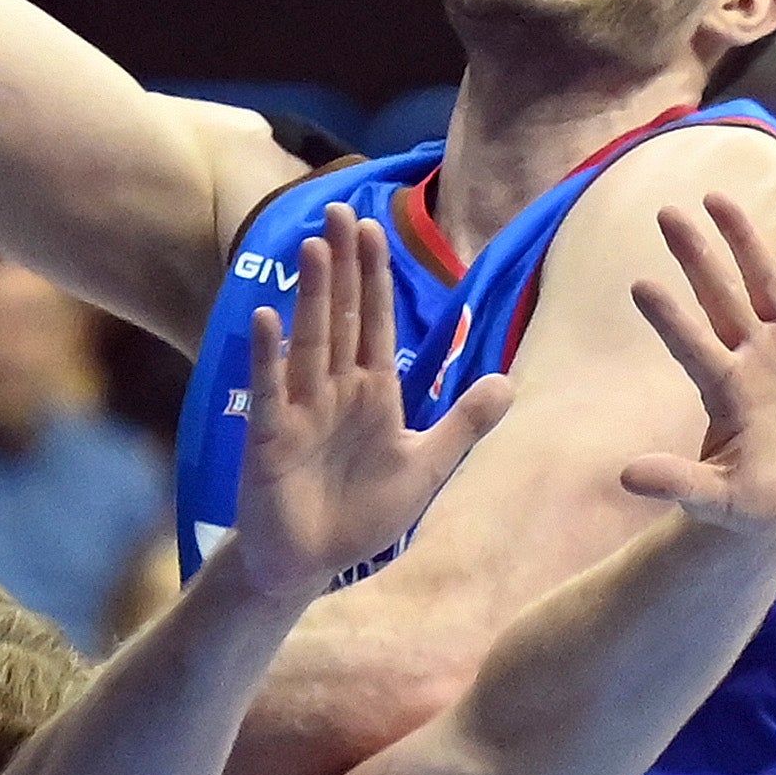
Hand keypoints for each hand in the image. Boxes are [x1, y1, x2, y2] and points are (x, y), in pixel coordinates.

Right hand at [231, 205, 511, 602]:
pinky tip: (266, 318)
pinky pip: (272, 392)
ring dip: (311, 295)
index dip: (373, 276)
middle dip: (341, 266)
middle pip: (340, 316)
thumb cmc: (362, 514)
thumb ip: (462, 422)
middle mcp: (334, 390)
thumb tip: (508, 380)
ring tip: (313, 245)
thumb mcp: (425, 466)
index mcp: (371, 391)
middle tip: (338, 210)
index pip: (374, 321)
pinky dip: (268, 357)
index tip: (374, 228)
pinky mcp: (271, 439)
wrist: (310, 565)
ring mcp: (301, 410)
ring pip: (310, 342)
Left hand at [620, 184, 775, 532]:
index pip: (692, 347)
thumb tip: (625, 477)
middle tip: (663, 212)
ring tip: (714, 196)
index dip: (670, 320)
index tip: (638, 285)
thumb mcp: (718, 499)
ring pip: (761, 278)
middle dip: (695, 255)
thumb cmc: (749, 502)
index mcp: (725, 392)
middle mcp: (749, 357)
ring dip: (741, 237)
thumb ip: (678, 483)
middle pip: (719, 296)